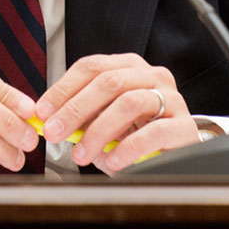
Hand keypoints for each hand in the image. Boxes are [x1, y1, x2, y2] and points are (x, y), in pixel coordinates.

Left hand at [35, 52, 199, 173]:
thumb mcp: (108, 121)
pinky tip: (113, 161)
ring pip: (129, 103)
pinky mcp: (185, 126)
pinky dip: (128, 148)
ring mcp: (172, 99)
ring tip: (83, 154)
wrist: (182, 150)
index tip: (43, 112)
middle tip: (55, 133)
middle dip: (75, 109)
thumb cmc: (141, 133)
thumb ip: (83, 118)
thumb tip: (51, 123)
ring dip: (98, 131)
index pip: (92, 67)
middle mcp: (152, 77)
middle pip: (108, 82)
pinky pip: (154, 132)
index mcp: (130, 68)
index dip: (63, 88)